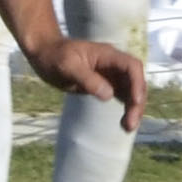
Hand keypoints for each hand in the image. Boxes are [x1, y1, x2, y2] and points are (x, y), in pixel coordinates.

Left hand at [28, 33, 146, 130]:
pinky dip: (126, 108)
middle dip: (137, 102)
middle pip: (135, 81)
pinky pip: (122, 96)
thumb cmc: (54, 56)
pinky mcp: (105, 84)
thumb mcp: (67, 66)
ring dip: (134, 108)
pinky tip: (124, 122)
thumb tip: (109, 95)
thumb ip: (87, 79)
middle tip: (130, 124)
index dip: (137, 83)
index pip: (132, 66)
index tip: (135, 102)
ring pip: (131, 90)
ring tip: (128, 127)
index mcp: (107, 55)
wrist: (44, 54)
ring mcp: (110, 74)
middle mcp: (113, 64)